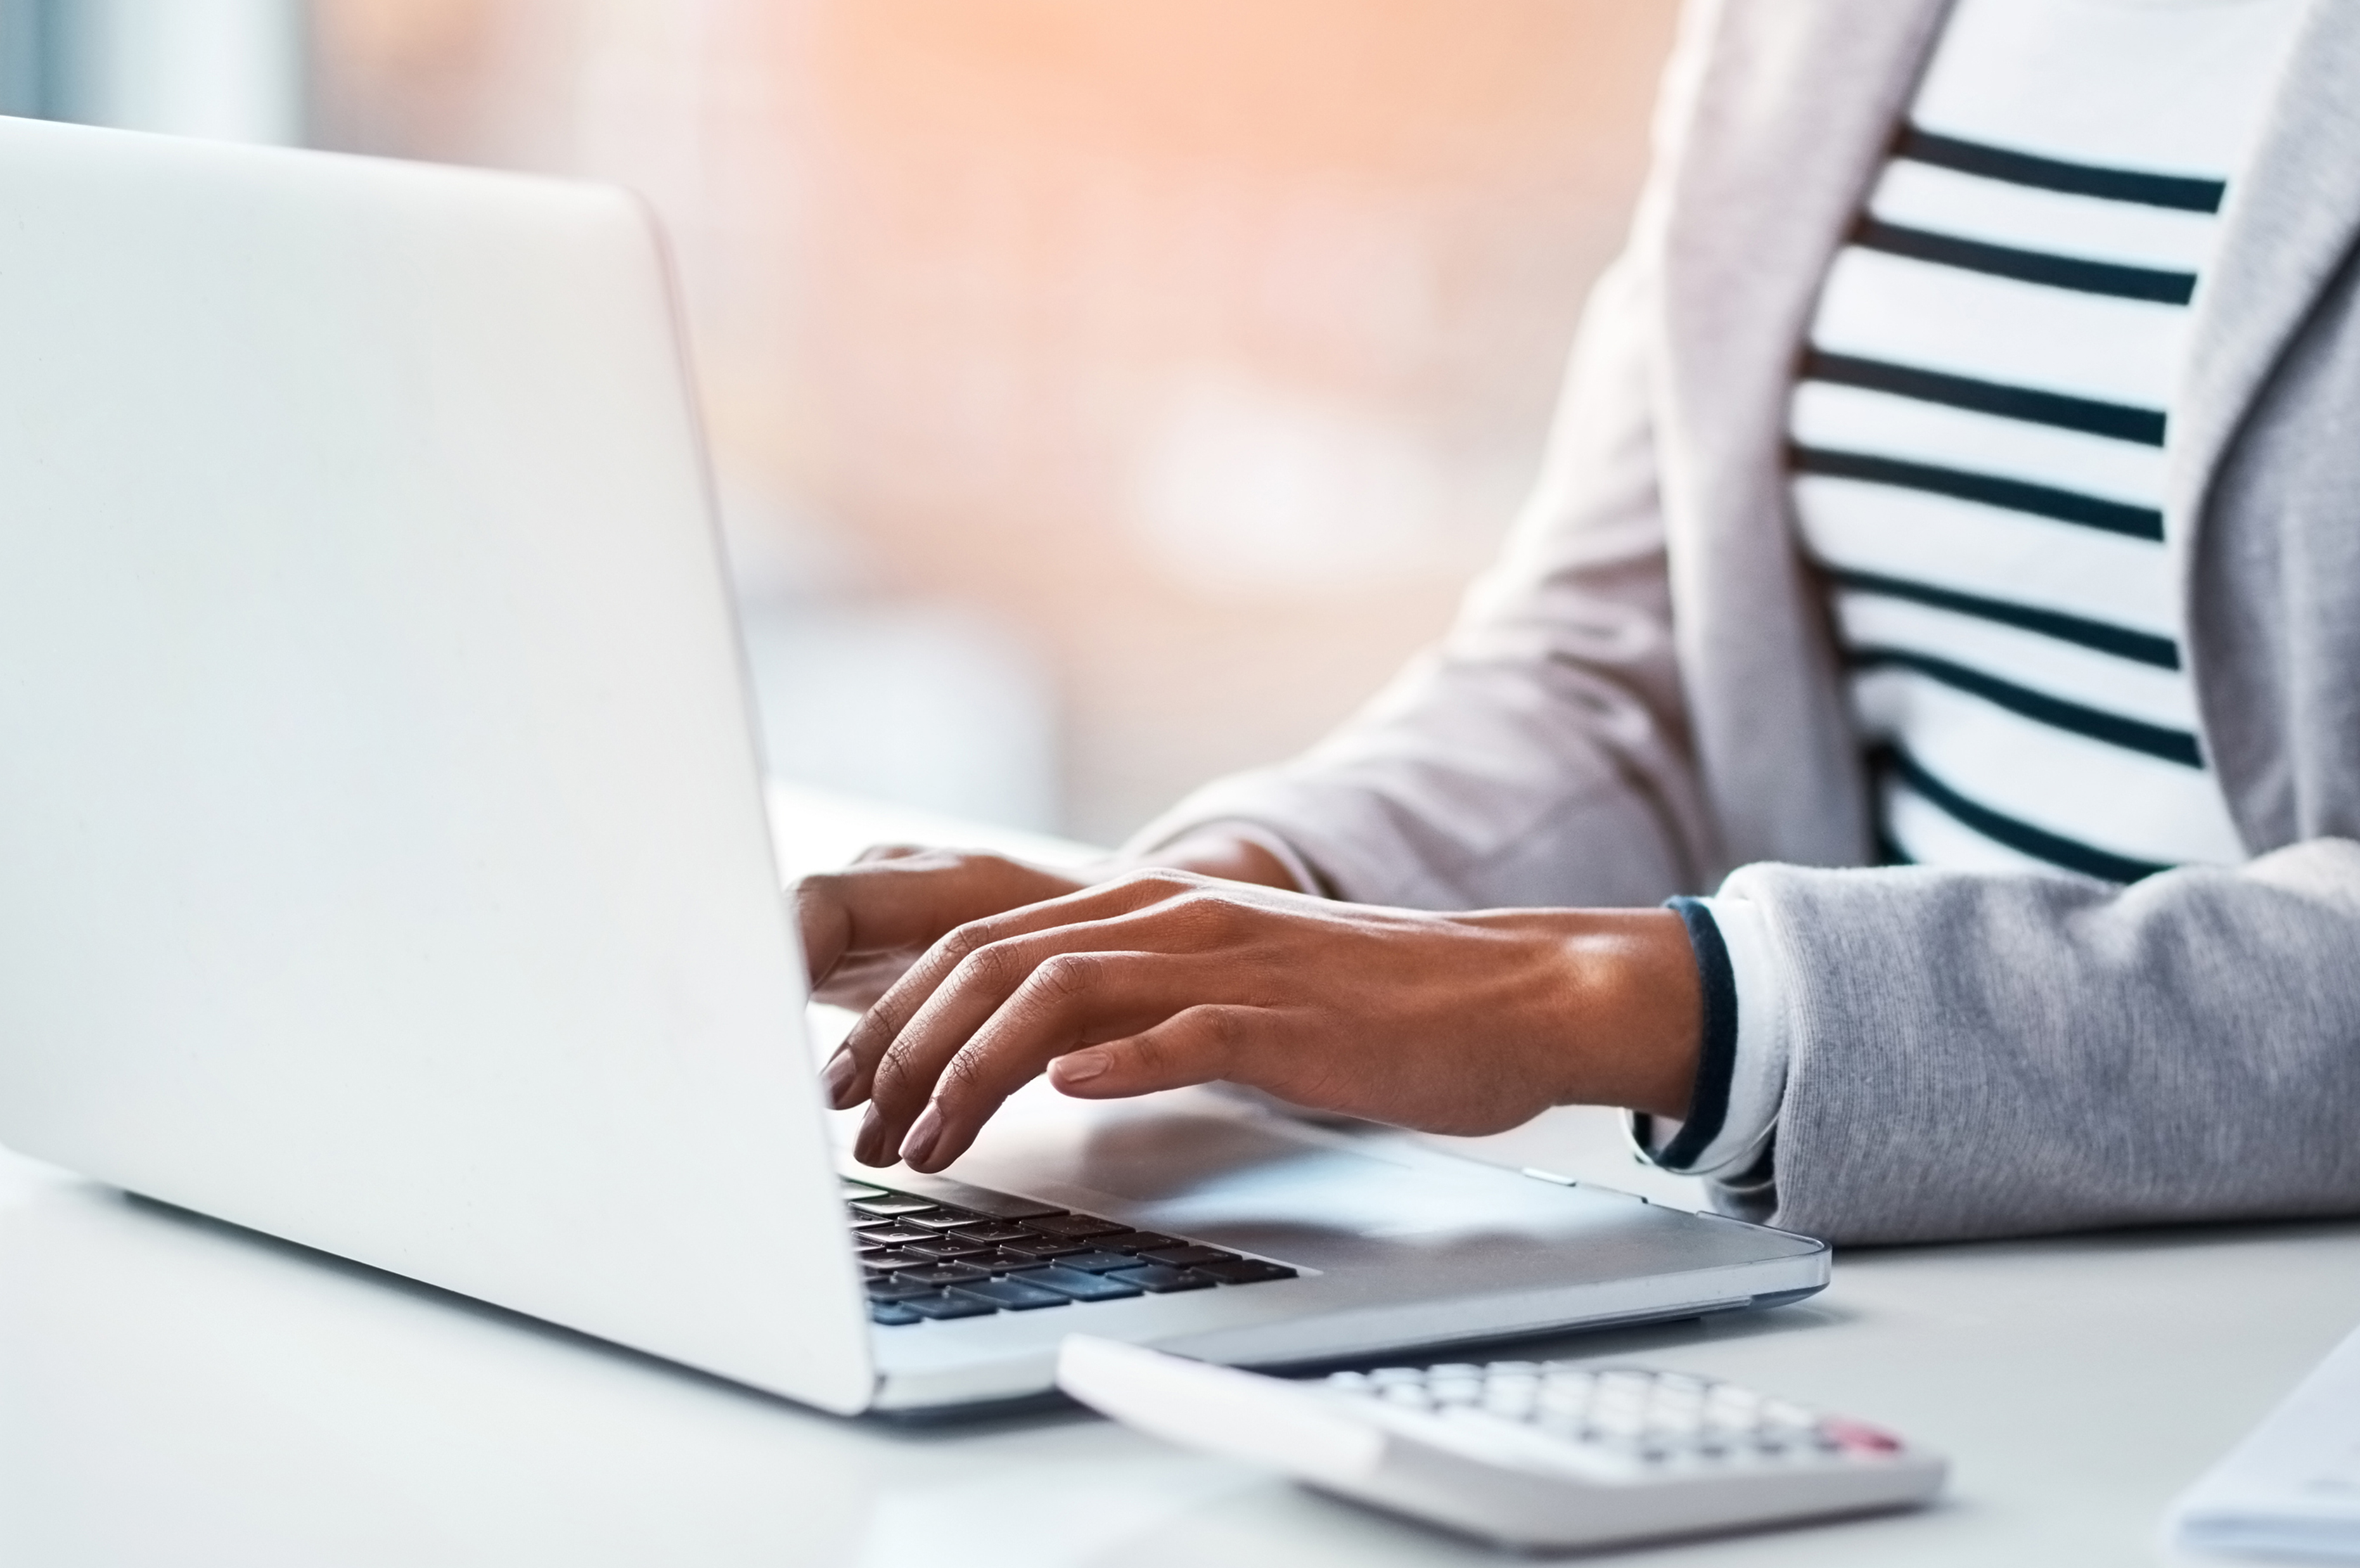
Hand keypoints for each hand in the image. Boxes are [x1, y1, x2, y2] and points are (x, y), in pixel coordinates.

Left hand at [802, 861, 1702, 1172]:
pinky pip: (1186, 1032)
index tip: (845, 1080)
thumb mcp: (1228, 992)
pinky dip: (1117, 1060)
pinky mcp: (1287, 1019)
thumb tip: (1035, 1061)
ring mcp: (1228, 964)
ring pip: (1061, 992)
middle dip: (903, 1046)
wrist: (1514, 992)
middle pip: (992, 961)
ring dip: (975, 1069)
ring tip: (929, 1138)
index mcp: (1149, 910)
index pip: (981, 944)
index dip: (894, 1009)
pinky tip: (1067, 1093)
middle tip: (855, 1125)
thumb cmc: (1372, 1011)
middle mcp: (1173, 920)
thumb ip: (1135, 1006)